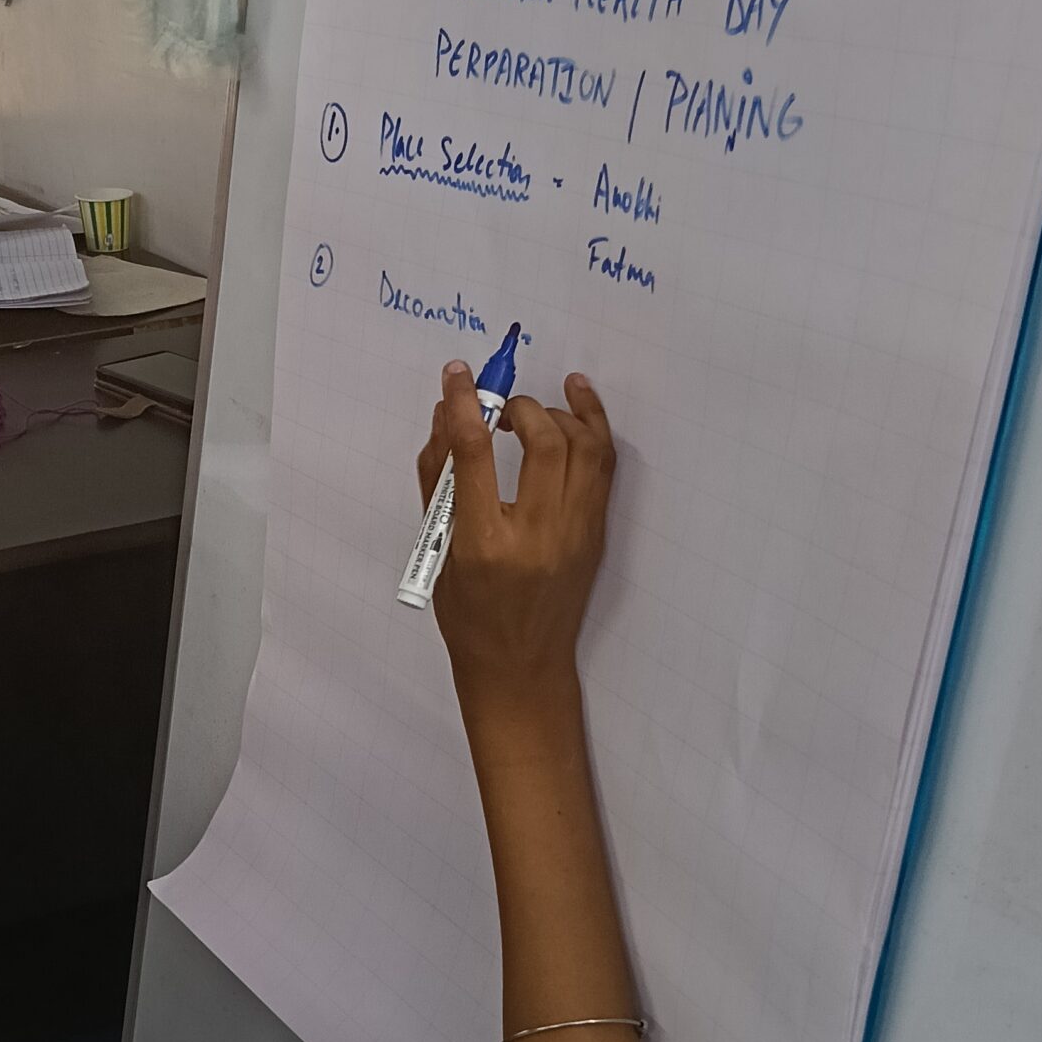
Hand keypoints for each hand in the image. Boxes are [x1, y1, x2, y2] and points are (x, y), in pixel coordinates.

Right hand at [417, 363, 615, 729]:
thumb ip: (438, 481)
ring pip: (585, 448)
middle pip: (543, 443)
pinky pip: (603, 466)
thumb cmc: (470, 615)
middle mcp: (537, 536)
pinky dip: (592, 427)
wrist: (521, 667)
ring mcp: (575, 535)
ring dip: (559, 413)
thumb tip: (444, 417)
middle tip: (497, 407)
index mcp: (484, 545)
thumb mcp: (438, 551)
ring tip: (533, 406)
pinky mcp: (597, 534)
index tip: (458, 374)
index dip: (464, 404)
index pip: (475, 455)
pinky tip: (578, 401)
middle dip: (519, 407)